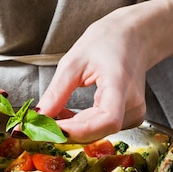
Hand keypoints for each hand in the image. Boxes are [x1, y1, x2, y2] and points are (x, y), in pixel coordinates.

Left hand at [36, 7, 148, 142]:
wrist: (133, 38)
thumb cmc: (106, 42)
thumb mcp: (73, 62)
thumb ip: (56, 93)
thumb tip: (38, 117)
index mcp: (121, 84)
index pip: (107, 121)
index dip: (78, 130)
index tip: (50, 129)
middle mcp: (132, 103)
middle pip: (98, 131)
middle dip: (66, 132)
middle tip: (39, 125)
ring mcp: (134, 113)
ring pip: (97, 133)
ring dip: (72, 129)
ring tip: (55, 115)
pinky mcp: (130, 118)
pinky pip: (101, 129)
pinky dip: (81, 126)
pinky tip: (70, 115)